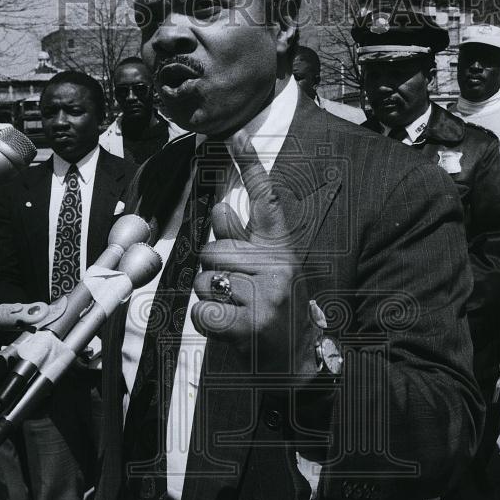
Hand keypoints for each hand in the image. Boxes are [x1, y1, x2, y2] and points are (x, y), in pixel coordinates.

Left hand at [191, 133, 315, 374]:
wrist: (298, 364)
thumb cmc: (277, 311)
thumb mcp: (269, 271)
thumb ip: (244, 242)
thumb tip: (220, 209)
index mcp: (281, 248)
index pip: (266, 200)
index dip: (251, 165)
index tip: (236, 135)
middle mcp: (278, 265)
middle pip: (212, 250)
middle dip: (213, 273)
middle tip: (238, 294)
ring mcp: (266, 294)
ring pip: (203, 281)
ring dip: (210, 299)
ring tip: (238, 312)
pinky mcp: (251, 322)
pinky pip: (201, 311)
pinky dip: (207, 323)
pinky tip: (231, 329)